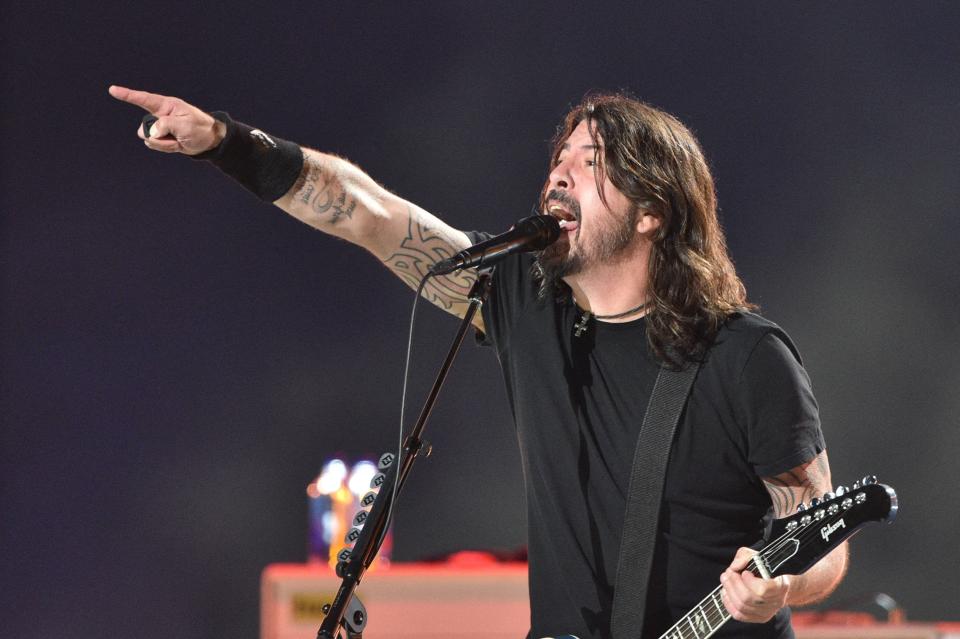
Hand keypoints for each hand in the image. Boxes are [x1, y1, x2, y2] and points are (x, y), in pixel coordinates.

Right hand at [108, 85, 225, 154]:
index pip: (143, 99)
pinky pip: (155, 145)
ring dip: (164, 143)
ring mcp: (159, 127)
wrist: (208, 141)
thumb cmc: (199, 128)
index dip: (127, 95)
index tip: (112, 90)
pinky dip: (166, 148)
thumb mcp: (185, 125)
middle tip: (177, 134)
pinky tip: (176, 144)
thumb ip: (166, 125)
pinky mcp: (160, 137)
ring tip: (179, 139)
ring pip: (149, 138)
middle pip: (145, 127)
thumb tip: (150, 133)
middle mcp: (159, 115)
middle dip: (159, 135)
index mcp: (166, 105)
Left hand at [719, 547, 790, 623]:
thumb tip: (734, 567)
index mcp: (781, 586)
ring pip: (742, 607)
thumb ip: (745, 556)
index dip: (749, 581)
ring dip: (729, 591)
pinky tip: (725, 592)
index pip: (763, 589)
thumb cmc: (766, 568)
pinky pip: (739, 615)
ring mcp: (768, 612)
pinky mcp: (759, 618)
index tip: (745, 572)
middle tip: (728, 573)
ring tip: (725, 579)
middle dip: (734, 584)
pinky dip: (728, 603)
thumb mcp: (757, 556)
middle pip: (749, 598)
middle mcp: (777, 602)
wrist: (777, 583)